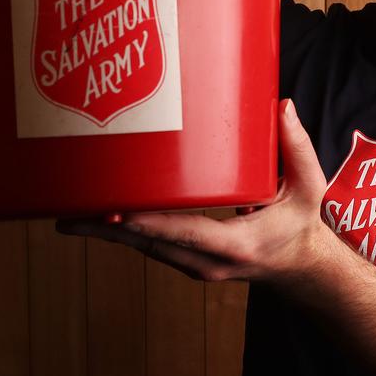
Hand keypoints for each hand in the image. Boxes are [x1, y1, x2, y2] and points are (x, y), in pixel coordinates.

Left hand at [57, 100, 334, 286]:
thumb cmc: (299, 225)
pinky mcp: (183, 260)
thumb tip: (282, 107)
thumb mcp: (308, 187)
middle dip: (107, 229)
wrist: (297, 269)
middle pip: (148, 244)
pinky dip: (119, 232)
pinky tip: (92, 216)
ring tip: (67, 213)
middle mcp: (207, 261)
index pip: (186, 233)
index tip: (116, 213)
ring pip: (141, 248)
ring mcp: (192, 265)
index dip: (149, 223)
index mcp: (236, 244)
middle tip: (68, 212)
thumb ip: (296, 147)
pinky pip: (146, 245)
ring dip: (105, 233)